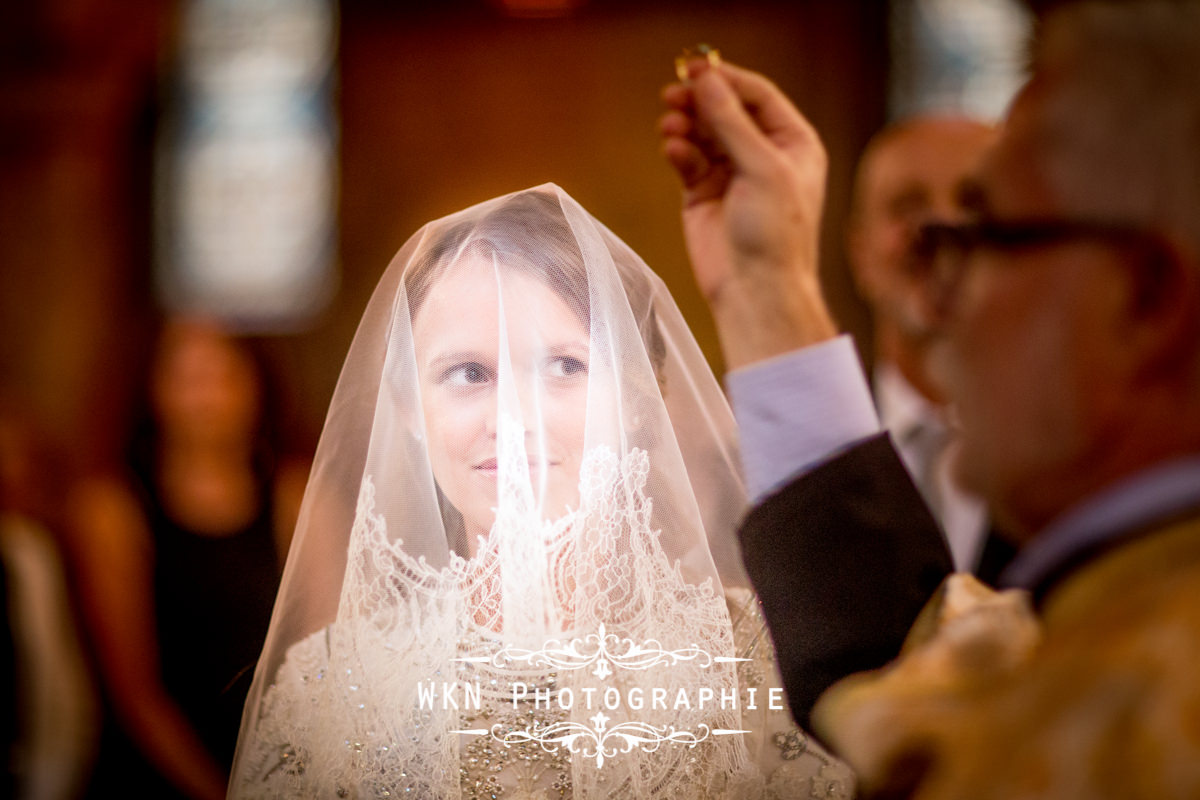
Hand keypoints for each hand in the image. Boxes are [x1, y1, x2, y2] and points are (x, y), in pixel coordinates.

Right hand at [659, 58, 837, 368]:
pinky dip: (679, 151)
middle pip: (726, 110)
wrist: (756, 290)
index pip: (757, 96)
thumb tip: (706, 82)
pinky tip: (672, 151)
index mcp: (793, 144)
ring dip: (685, 124)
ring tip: (669, 125)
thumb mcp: (761, 168)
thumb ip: (731, 122)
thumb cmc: (775, 235)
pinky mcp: (704, 195)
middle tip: (673, 92)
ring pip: (703, 133)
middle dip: (700, 101)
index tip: (695, 69)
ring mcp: (732, 174)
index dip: (726, 79)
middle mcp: (763, 155)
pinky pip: (688, 160)